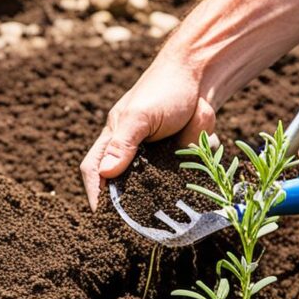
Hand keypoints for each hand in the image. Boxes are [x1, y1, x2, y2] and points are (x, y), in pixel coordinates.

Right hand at [80, 59, 216, 209]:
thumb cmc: (164, 88)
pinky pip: (183, 177)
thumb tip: (106, 173)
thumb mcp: (140, 116)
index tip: (100, 216)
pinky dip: (191, 171)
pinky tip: (199, 168)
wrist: (203, 76)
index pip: (94, 170)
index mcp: (113, 138)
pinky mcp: (180, 159)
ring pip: (156, 185)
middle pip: (125, 185)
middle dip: (131, 202)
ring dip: (166, 186)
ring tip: (170, 197)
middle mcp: (133, 151)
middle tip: (136, 223)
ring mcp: (158, 157)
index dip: (94, 192)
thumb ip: (123, 144)